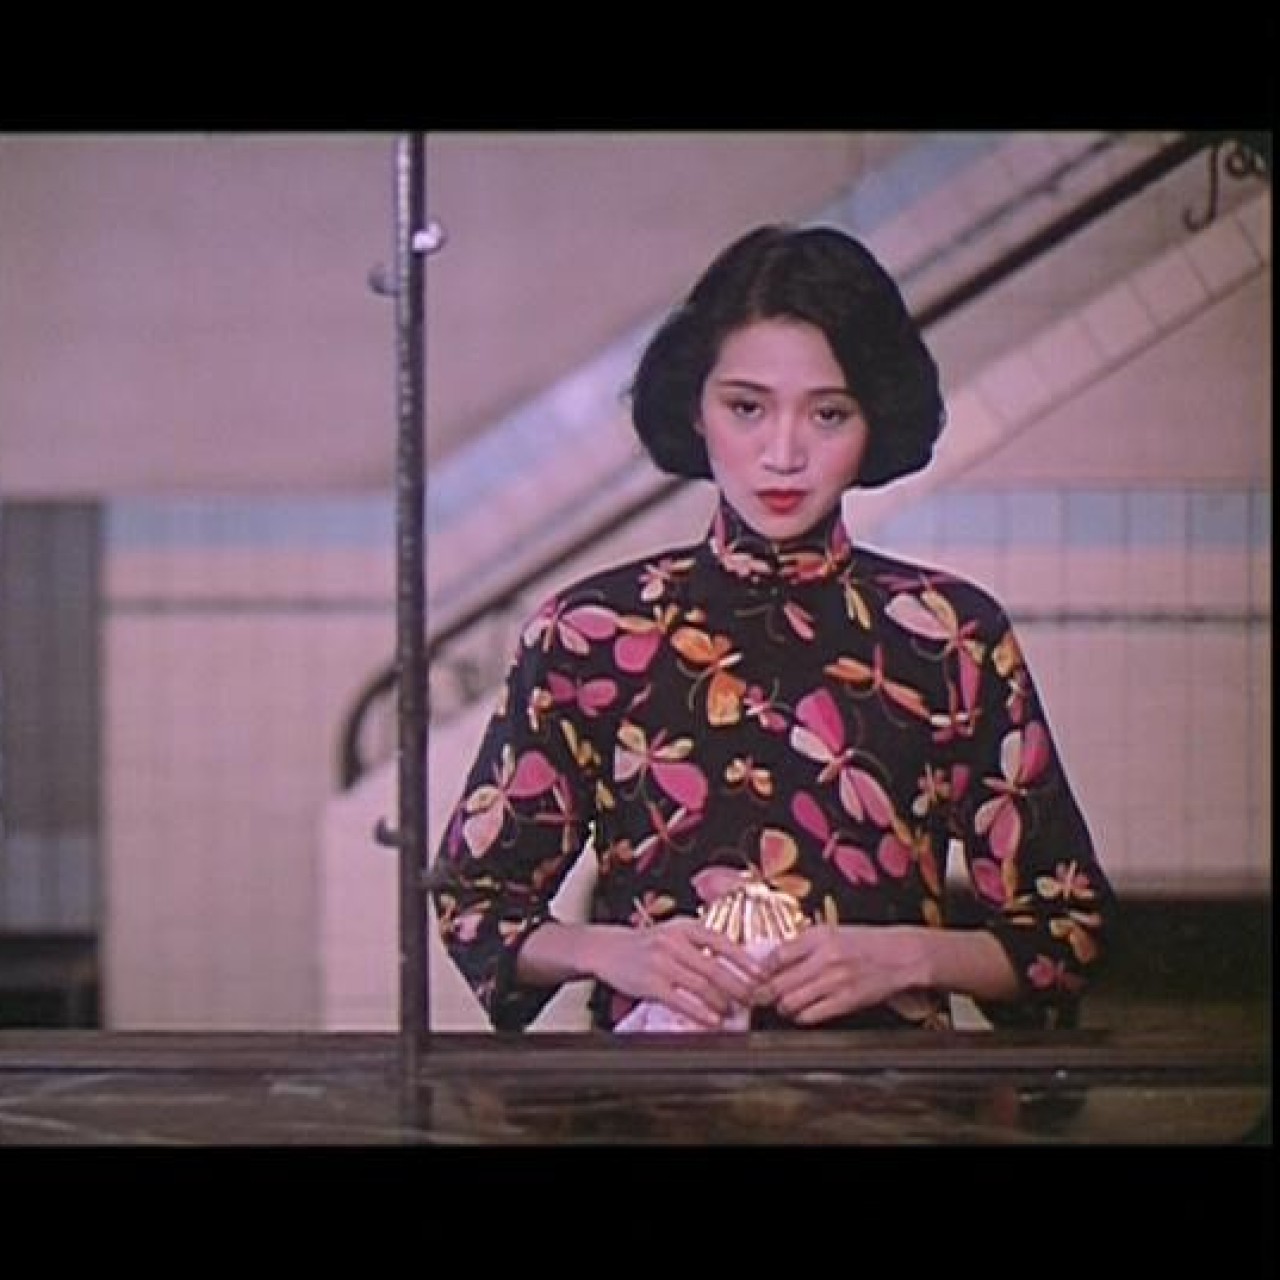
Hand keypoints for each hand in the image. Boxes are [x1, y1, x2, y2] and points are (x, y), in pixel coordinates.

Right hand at [593, 917, 766, 1029]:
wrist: (607, 949)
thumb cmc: (645, 944)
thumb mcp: (672, 933)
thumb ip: (698, 944)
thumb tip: (733, 962)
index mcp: (684, 927)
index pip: (722, 942)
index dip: (744, 960)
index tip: (761, 974)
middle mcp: (674, 941)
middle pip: (715, 967)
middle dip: (739, 986)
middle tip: (753, 999)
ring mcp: (661, 962)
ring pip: (701, 985)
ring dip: (722, 1001)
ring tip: (734, 1011)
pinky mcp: (650, 983)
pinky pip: (680, 1000)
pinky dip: (700, 1012)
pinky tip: (712, 1020)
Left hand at [757, 924, 929, 1025]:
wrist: (903, 955)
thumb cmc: (867, 943)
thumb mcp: (833, 933)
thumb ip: (804, 945)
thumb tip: (775, 961)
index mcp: (819, 936)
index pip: (776, 955)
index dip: (761, 971)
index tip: (756, 977)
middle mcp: (825, 957)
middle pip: (778, 982)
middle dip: (763, 994)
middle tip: (757, 998)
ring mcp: (835, 980)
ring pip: (791, 1002)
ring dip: (782, 1007)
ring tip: (782, 1006)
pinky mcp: (846, 1000)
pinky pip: (811, 1015)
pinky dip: (801, 1017)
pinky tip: (801, 1013)